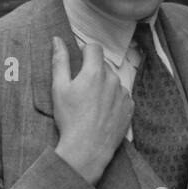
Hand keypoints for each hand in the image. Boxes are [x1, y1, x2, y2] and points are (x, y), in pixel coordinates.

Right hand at [51, 37, 132, 183]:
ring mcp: (124, 94)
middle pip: (103, 65)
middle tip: (81, 89)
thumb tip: (57, 40)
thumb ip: (59, 61)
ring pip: (113, 81)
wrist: (87, 148)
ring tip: (91, 104)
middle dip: (93, 71)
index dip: (85, 52)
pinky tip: (102, 112)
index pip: (94, 48)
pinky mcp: (129, 108)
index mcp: (95, 72)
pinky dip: (113, 99)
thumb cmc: (70, 119)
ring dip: (104, 85)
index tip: (79, 62)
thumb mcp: (59, 88)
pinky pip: (121, 96)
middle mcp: (113, 80)